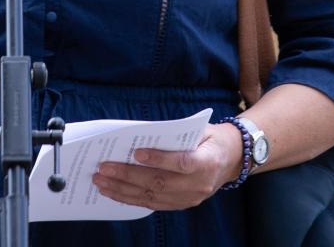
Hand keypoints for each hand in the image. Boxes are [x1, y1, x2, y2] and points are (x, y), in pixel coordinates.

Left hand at [91, 123, 243, 210]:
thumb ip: (175, 134)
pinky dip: (130, 198)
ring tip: (101, 181)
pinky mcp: (181, 205)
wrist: (232, 159)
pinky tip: (113, 192)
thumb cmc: (211, 138)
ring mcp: (190, 198)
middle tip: (104, 168)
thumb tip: (139, 135)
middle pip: (160, 182)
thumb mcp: (201, 129)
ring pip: (152, 196)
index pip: (181, 163)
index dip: (158, 159)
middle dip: (128, 176)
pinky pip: (152, 204)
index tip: (135, 153)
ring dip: (123, 190)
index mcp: (208, 162)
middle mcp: (199, 184)